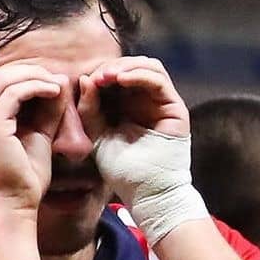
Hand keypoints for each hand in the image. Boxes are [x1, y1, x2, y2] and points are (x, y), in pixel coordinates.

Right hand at [0, 64, 66, 211]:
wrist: (15, 207)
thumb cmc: (24, 179)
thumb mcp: (37, 137)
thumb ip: (44, 111)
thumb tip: (59, 81)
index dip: (23, 77)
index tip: (50, 83)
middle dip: (29, 71)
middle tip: (55, 79)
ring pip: (5, 79)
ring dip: (34, 77)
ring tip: (57, 86)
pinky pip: (14, 93)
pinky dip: (36, 87)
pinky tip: (54, 93)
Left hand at [79, 56, 204, 240]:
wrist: (145, 193)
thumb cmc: (122, 170)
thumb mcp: (97, 136)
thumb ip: (90, 110)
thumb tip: (84, 78)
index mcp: (128, 105)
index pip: (117, 76)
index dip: (101, 73)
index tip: (84, 80)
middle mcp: (146, 100)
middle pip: (133, 67)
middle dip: (112, 67)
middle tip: (96, 76)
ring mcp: (162, 102)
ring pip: (148, 67)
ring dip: (125, 67)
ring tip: (106, 77)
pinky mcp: (175, 107)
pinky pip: (159, 81)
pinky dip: (139, 75)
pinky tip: (121, 80)